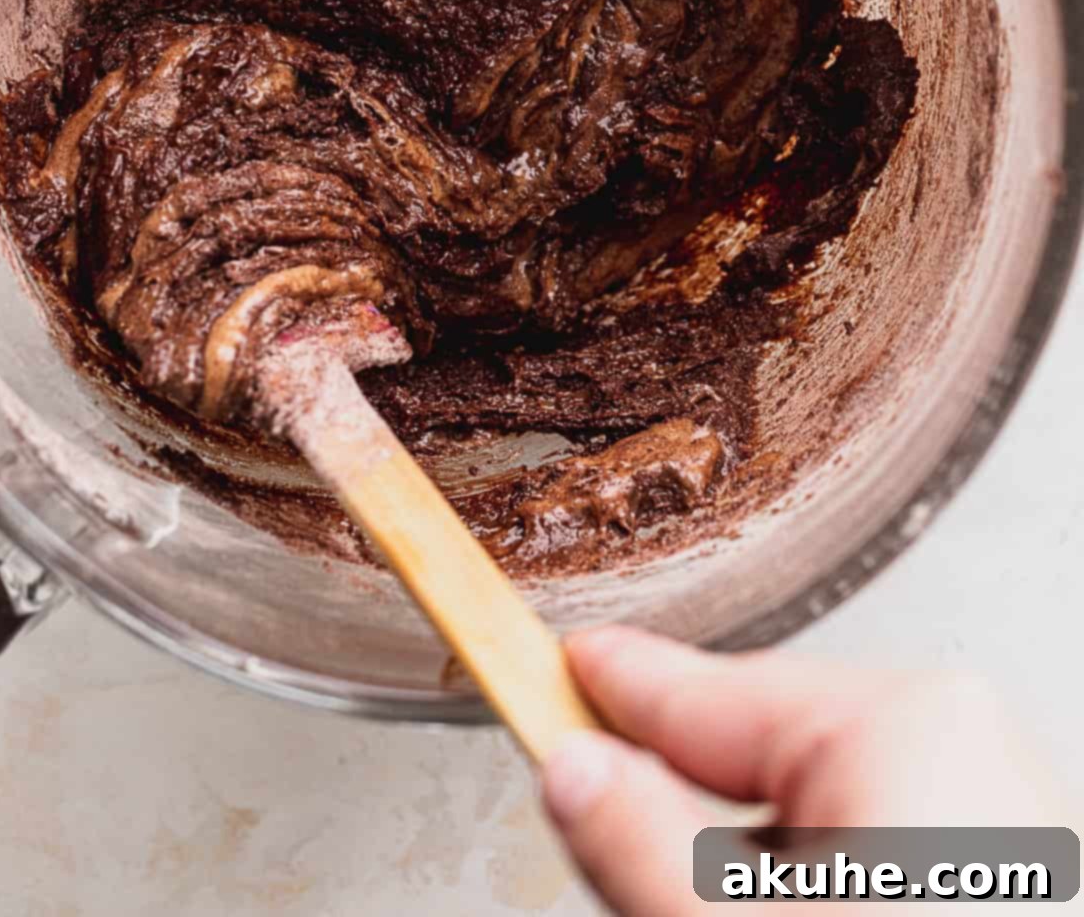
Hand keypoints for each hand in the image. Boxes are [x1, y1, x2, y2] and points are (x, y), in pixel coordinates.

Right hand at [543, 627, 1066, 916]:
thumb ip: (638, 844)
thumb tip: (575, 774)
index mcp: (899, 723)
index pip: (704, 690)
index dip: (610, 691)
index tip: (555, 669)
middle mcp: (958, 741)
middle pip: (756, 754)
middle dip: (685, 817)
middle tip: (629, 869)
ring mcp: (994, 808)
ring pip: (812, 814)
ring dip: (749, 873)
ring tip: (719, 905)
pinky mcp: (1008, 870)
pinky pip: (877, 852)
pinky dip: (818, 892)